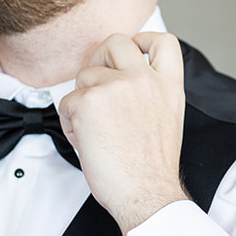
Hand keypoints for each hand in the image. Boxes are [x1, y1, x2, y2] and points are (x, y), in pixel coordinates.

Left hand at [58, 31, 188, 234]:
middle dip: (101, 57)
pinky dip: (69, 121)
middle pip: (115, 42)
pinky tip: (84, 141)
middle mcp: (144, 80)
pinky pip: (67, 101)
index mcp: (168, 86)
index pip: (163, 42)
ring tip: (93, 129)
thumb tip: (121, 81)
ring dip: (83, 99)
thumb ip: (150, 93)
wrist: (146, 194)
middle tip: (97, 83)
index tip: (134, 51)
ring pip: (85, 75)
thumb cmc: (152, 170)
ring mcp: (115, 87)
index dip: (143, 40)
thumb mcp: (166, 119)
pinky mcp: (88, 101)